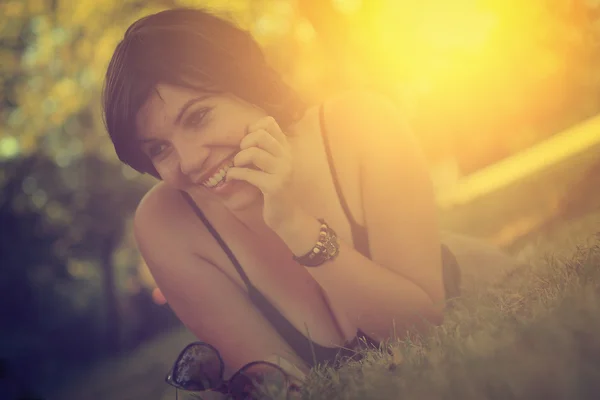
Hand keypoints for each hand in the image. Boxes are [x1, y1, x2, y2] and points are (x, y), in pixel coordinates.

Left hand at [225, 116, 297, 230]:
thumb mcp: (272, 166)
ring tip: (237, 166)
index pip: (270, 123)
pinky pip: (249, 174)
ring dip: (239, 159)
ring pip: (254, 153)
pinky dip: (235, 174)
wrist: (287, 216)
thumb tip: (243, 135)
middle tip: (241, 156)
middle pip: (260, 135)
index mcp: (286, 149)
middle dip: (244, 143)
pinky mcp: (274, 186)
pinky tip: (231, 177)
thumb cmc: (274, 190)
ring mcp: (282, 171)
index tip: (247, 142)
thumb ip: (264, 150)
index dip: (253, 128)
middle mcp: (287, 157)